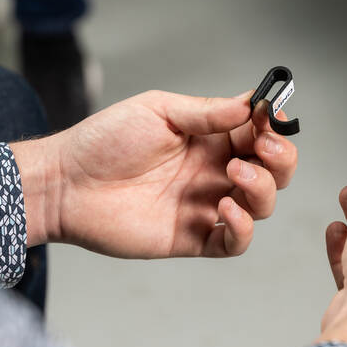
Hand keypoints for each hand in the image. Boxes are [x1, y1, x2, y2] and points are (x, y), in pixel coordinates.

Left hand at [15, 90, 296, 257]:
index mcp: (207, 139)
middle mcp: (211, 172)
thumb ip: (206, 112)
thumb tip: (250, 104)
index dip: (272, 126)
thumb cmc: (103, 141)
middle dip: (280, 159)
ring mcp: (203, 206)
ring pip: (259, 205)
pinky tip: (225, 208)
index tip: (271, 117)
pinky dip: (242, 229)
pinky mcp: (191, 238)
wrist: (65, 182)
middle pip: (271, 171)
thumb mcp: (158, 111)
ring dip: (261, 188)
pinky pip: (233, 242)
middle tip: (263, 148)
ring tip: (235, 173)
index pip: (257, 133)